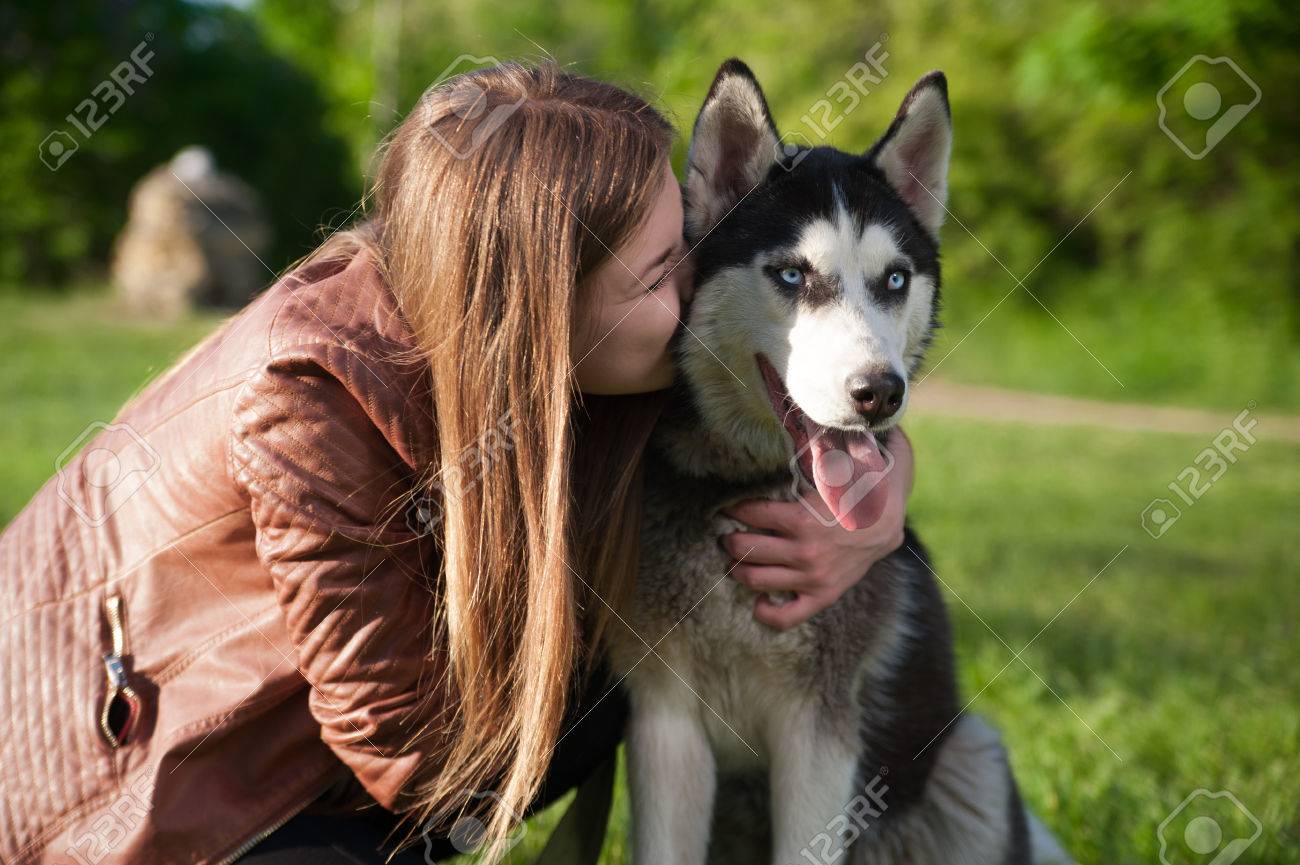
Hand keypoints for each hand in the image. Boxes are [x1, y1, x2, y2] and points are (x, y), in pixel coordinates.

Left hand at [718, 427, 913, 629]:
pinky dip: (766, 612)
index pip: (750, 512)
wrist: (887, 522)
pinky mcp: (822, 596)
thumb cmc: (856, 486)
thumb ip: (813, 445)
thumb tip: (794, 414)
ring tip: (738, 557)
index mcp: (803, 519)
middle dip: (730, 538)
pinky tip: (756, 601)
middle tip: (728, 532)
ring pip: (755, 580)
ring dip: (739, 569)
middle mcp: (804, 552)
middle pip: (744, 549)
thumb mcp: (836, 462)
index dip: (734, 506)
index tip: (729, 503)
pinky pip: (786, 616)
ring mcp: (812, 578)